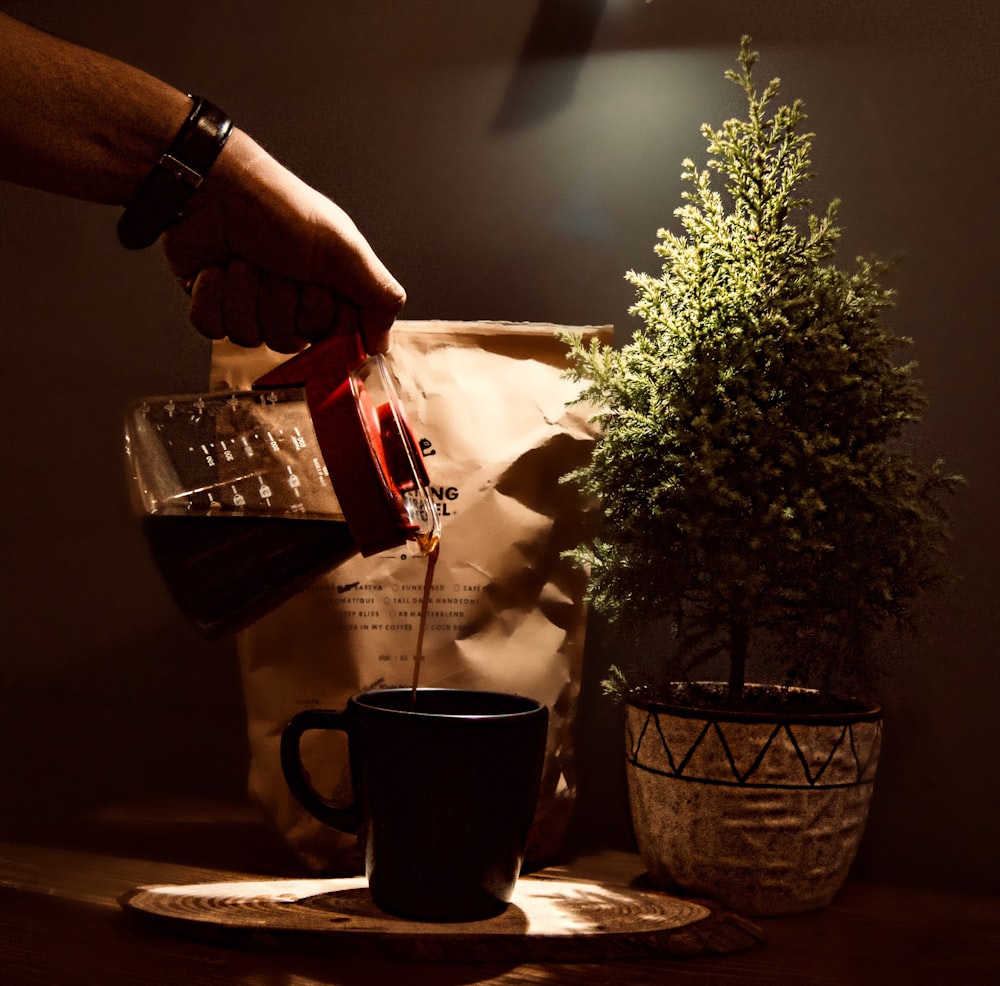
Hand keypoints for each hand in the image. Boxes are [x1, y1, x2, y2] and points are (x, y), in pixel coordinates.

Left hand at [162, 129, 404, 353]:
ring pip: (248, 337)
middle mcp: (292, 302)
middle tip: (277, 265)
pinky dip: (212, 295)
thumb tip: (384, 345)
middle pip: (288, 340)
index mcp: (328, 292)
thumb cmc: (280, 207)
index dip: (320, 317)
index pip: (332, 340)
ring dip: (243, 293)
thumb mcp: (345, 249)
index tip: (314, 287)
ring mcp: (251, 306)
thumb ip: (379, 297)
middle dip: (278, 300)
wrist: (215, 186)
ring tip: (243, 257)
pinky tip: (216, 267)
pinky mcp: (213, 306)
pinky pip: (213, 328)